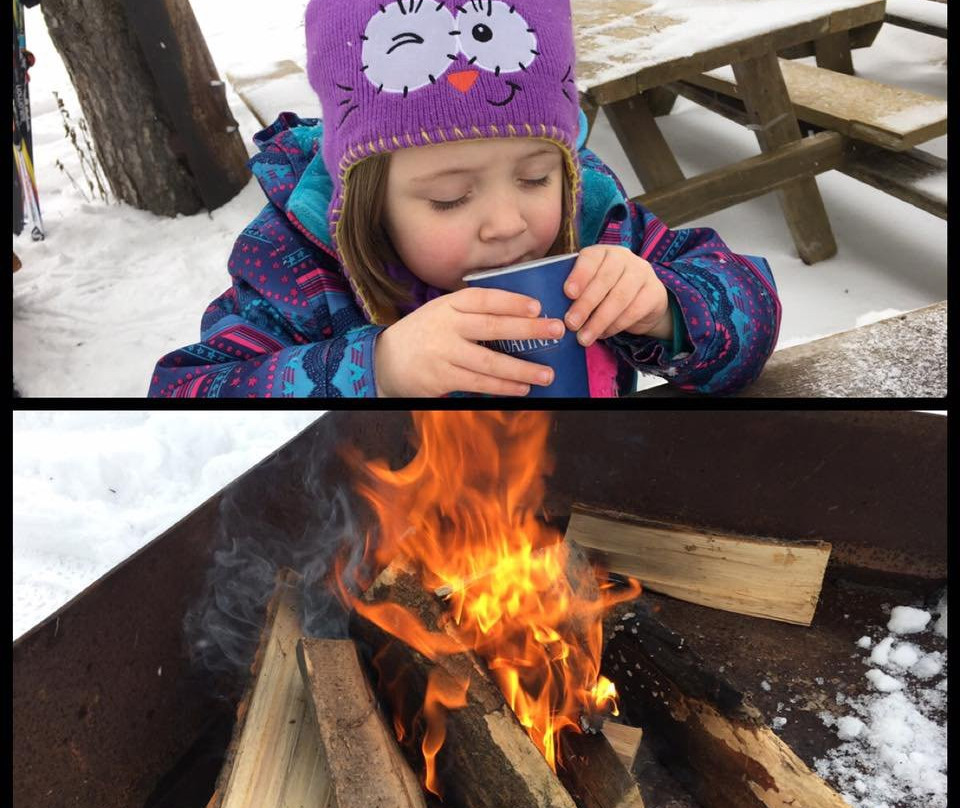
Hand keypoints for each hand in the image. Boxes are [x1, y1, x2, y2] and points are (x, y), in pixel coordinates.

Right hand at [374, 287, 564, 396]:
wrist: (386, 360)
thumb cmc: (425, 334)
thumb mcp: (441, 312)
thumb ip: (472, 311)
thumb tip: (520, 315)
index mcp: (448, 304)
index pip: (484, 298)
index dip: (512, 301)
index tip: (538, 306)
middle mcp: (446, 326)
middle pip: (492, 327)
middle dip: (528, 329)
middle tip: (557, 331)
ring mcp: (443, 353)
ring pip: (489, 362)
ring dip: (522, 369)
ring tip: (547, 374)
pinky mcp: (441, 378)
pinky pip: (478, 384)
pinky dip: (502, 387)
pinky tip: (521, 388)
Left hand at [563, 245, 672, 344]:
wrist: (642, 301)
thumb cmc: (606, 293)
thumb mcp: (590, 287)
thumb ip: (576, 293)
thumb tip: (554, 313)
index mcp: (602, 252)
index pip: (591, 258)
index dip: (579, 275)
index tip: (568, 293)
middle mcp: (624, 257)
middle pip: (604, 280)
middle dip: (586, 304)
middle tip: (571, 324)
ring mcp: (642, 273)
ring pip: (620, 297)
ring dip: (599, 320)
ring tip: (584, 338)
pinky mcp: (655, 291)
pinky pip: (634, 310)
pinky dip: (616, 325)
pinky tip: (604, 334)